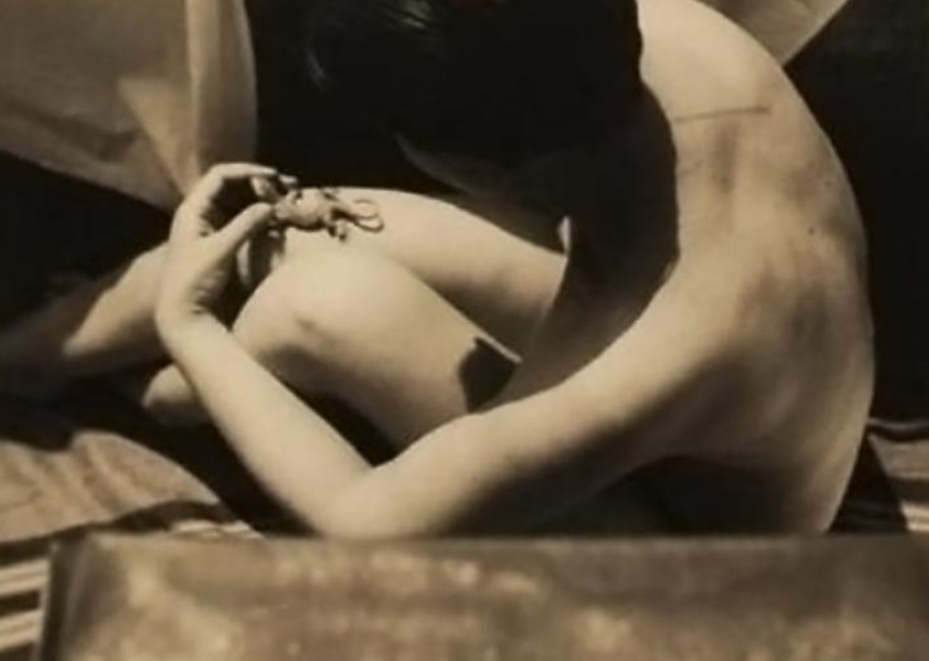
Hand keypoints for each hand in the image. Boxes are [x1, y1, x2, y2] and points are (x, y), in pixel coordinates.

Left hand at [156, 164, 279, 339]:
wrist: (183, 313)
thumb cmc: (195, 280)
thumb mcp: (221, 250)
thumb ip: (245, 225)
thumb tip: (268, 205)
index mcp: (193, 209)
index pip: (220, 176)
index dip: (247, 171)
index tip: (273, 176)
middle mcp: (200, 213)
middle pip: (230, 186)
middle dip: (257, 182)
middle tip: (285, 187)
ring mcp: (209, 227)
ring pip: (237, 202)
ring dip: (259, 198)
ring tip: (283, 199)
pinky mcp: (219, 242)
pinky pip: (240, 219)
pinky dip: (257, 215)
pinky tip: (274, 218)